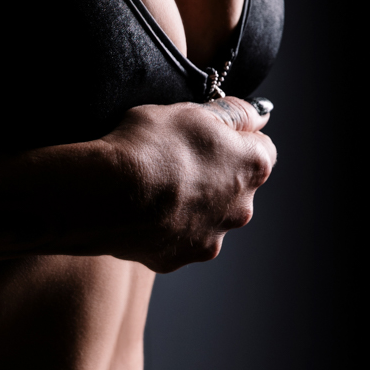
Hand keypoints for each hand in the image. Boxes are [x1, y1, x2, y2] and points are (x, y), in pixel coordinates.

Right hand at [104, 94, 275, 271]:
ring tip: (155, 188)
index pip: (261, 147)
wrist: (108, 194)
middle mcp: (242, 208)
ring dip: (191, 204)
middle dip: (214, 175)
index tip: (206, 134)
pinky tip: (142, 211)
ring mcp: (211, 237)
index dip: (233, 137)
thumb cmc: (151, 145)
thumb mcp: (193, 111)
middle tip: (174, 159)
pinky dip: (165, 226)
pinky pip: (177, 239)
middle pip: (235, 187)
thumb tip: (260, 113)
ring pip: (207, 216)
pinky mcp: (179, 257)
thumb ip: (234, 114)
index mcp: (253, 166)